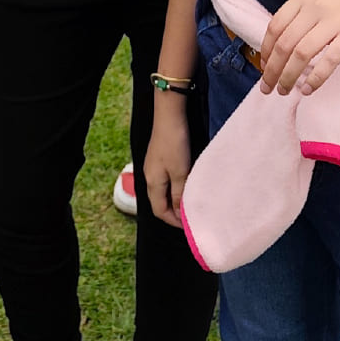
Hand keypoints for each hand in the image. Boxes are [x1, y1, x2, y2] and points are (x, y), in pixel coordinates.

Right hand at [144, 99, 191, 227]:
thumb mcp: (180, 172)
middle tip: (190, 216)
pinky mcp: (159, 157)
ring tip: (189, 201)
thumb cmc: (175, 144)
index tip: (188, 225)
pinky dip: (174, 187)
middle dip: (173, 212)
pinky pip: (164, 180)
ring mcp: (153, 166)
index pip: (159, 211)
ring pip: (162, 191)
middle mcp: (149, 176)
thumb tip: (178, 214)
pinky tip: (185, 183)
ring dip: (174, 199)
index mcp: (152, 183)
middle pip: (159, 202)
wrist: (169, 115)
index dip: (173, 221)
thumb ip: (179, 194)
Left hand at [258, 0, 339, 96]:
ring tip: (284, 91)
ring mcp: (333, 21)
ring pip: (300, 54)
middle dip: (272, 70)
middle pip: (284, 44)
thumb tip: (286, 39)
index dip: (266, 50)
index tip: (264, 66)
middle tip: (267, 87)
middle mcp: (314, 7)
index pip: (275, 26)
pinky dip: (315, 78)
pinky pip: (328, 61)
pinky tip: (308, 90)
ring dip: (288, 77)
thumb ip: (304, 11)